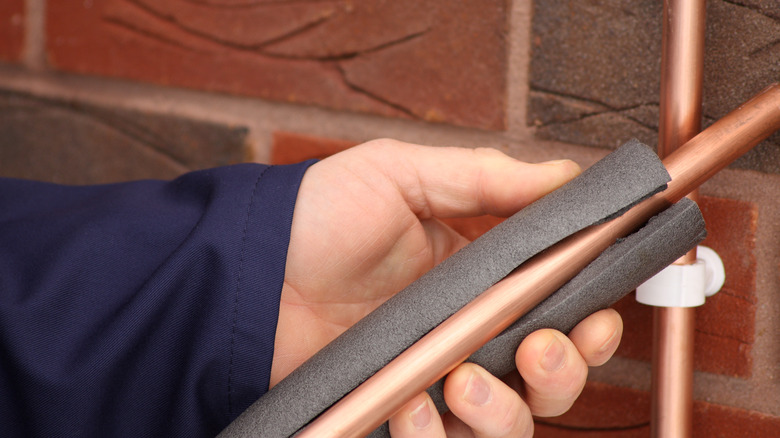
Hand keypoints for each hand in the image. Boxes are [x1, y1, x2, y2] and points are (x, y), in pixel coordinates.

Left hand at [272, 139, 622, 435]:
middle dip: (562, 373)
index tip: (596, 317)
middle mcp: (464, 334)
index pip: (558, 312)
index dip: (589, 324)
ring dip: (502, 410)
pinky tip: (411, 403)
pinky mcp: (393, 412)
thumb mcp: (402, 175)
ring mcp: (430, 378)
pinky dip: (435, 432)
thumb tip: (568, 174)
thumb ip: (486, 179)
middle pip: (547, 380)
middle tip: (537, 349)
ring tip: (461, 378)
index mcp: (478, 279)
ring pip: (507, 424)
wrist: (247, 266)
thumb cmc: (318, 213)